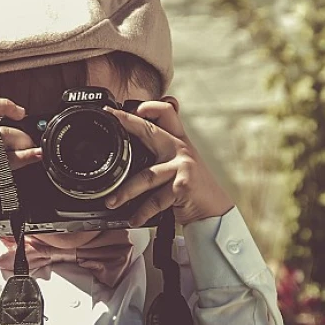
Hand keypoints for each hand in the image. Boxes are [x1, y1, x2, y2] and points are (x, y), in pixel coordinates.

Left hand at [103, 98, 233, 226]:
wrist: (213, 210)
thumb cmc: (190, 188)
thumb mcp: (176, 165)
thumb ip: (158, 155)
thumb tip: (128, 152)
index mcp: (178, 140)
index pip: (166, 112)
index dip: (148, 106)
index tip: (126, 107)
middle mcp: (180, 148)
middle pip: (151, 130)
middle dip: (129, 122)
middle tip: (111, 119)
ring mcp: (183, 166)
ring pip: (146, 176)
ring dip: (126, 191)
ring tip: (111, 201)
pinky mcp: (183, 185)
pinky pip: (156, 200)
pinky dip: (142, 212)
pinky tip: (133, 219)